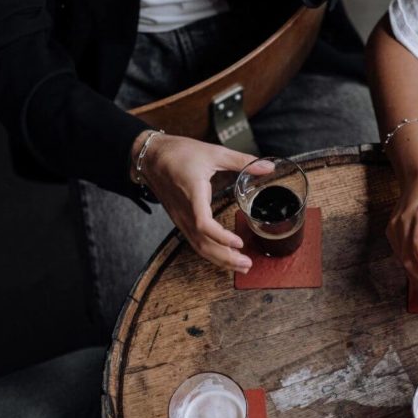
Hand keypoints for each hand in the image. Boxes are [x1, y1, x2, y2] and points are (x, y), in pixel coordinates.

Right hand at [132, 132, 273, 271]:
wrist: (150, 156)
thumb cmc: (179, 152)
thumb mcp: (214, 152)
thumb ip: (242, 161)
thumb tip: (267, 166)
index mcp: (193, 193)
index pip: (203, 223)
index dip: (221, 236)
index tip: (239, 242)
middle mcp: (185, 211)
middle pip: (202, 243)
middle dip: (225, 257)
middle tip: (247, 264)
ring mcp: (180, 218)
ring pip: (198, 246)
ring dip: (219, 259)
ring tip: (241, 265)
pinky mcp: (180, 220)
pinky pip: (194, 241)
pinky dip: (210, 252)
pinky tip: (225, 255)